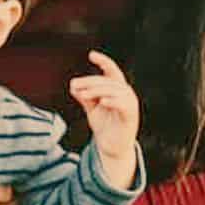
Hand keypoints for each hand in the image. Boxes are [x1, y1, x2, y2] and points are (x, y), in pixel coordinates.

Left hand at [69, 49, 139, 174]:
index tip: (91, 55)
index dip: (103, 62)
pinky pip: (123, 105)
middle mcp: (125, 94)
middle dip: (90, 82)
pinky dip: (112, 101)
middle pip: (108, 81)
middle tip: (75, 85)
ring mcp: (130, 105)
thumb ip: (84, 97)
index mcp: (116, 90)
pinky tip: (101, 101)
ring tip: (83, 95)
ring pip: (114, 90)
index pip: (112, 71)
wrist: (111, 149)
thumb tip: (73, 85)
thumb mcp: (91, 109)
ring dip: (97, 90)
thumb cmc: (104, 126)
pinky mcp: (131, 116)